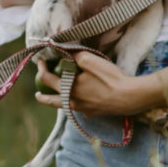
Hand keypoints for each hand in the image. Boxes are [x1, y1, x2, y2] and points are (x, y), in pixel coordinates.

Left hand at [36, 49, 163, 118]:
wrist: (129, 97)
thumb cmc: (110, 78)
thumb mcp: (91, 60)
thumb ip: (75, 55)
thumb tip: (65, 52)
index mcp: (68, 89)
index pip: (47, 78)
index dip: (41, 68)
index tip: (41, 61)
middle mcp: (72, 103)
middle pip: (51, 101)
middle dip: (42, 97)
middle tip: (37, 94)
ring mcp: (83, 111)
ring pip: (66, 107)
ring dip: (59, 102)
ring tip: (58, 97)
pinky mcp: (93, 114)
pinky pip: (81, 109)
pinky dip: (78, 103)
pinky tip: (83, 99)